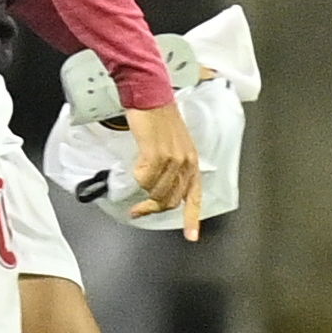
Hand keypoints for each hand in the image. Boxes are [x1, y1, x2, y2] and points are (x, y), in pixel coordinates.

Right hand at [123, 104, 202, 240]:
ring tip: (138, 174)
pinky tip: (137, 162)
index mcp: (192, 161)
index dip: (192, 218)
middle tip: (138, 209)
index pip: (195, 196)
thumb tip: (161, 190)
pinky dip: (136, 174)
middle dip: (152, 208)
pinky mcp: (157, 155)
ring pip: (155, 191)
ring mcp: (172, 159)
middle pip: (170, 201)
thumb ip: (173, 166)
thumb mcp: (174, 144)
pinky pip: (143, 178)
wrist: (150, 95)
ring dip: (143, 188)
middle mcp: (186, 162)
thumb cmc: (159, 118)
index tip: (191, 236)